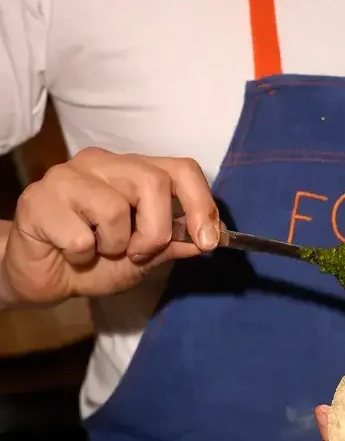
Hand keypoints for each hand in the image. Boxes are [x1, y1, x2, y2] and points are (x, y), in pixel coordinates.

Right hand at [1, 148, 218, 304]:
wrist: (47, 277)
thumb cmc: (99, 260)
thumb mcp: (148, 257)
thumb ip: (176, 244)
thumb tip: (211, 238)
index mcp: (134, 170)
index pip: (181, 168)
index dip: (201, 203)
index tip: (208, 241)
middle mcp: (103, 163)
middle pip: (153, 182)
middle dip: (156, 232)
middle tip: (137, 252)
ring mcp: (67, 176)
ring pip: (115, 208)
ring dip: (115, 245)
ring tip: (99, 249)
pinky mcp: (38, 200)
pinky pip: (80, 235)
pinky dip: (82, 256)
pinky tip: (72, 252)